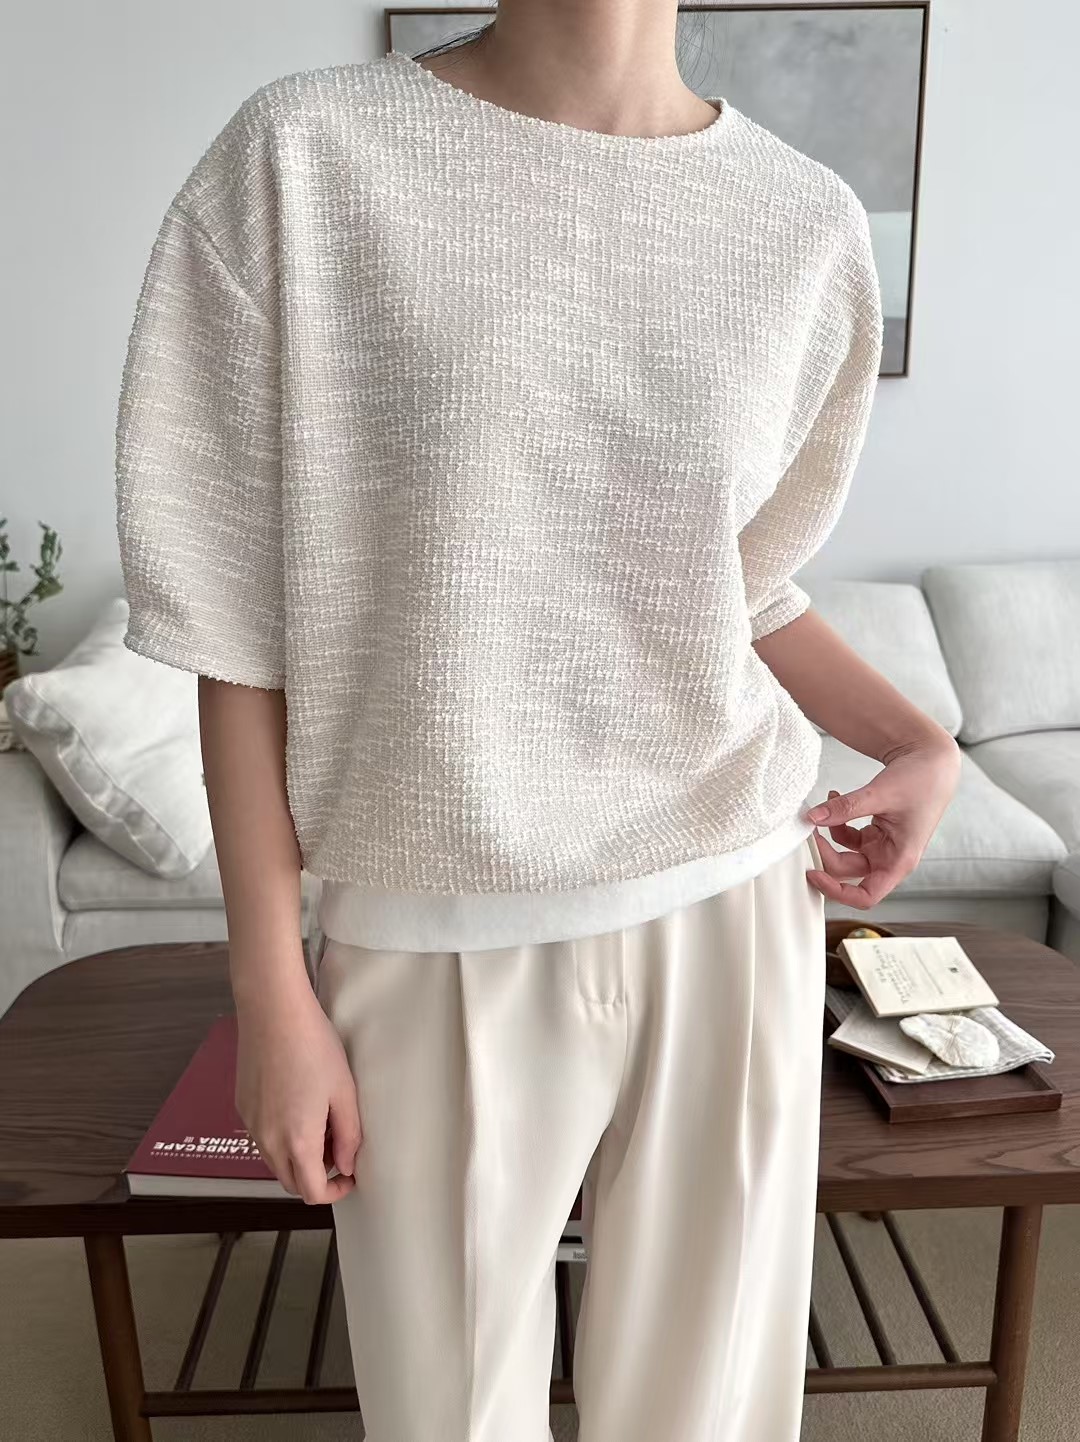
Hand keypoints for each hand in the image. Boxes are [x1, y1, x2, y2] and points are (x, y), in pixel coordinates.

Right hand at [234, 977, 361, 1204]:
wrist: (273, 1013)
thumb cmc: (313, 1047)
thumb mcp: (344, 1092)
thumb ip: (348, 1136)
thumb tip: (346, 1165)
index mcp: (297, 1141)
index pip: (311, 1191)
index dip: (335, 1191)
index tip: (349, 1175)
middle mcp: (268, 1140)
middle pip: (290, 1181)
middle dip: (315, 1176)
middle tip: (337, 1147)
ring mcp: (251, 1124)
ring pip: (274, 1161)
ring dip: (297, 1157)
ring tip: (319, 1122)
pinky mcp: (242, 1107)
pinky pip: (262, 1138)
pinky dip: (280, 1137)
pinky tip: (296, 1105)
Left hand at [802, 733, 961, 908]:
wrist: (933, 761)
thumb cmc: (923, 781)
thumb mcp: (880, 794)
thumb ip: (846, 808)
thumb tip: (814, 817)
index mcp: (899, 860)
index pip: (866, 895)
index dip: (837, 891)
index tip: (813, 874)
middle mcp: (890, 858)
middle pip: (847, 873)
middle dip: (825, 854)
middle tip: (809, 831)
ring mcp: (882, 847)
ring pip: (844, 855)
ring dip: (827, 837)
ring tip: (821, 810)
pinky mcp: (875, 834)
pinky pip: (847, 838)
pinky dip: (837, 822)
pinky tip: (834, 798)